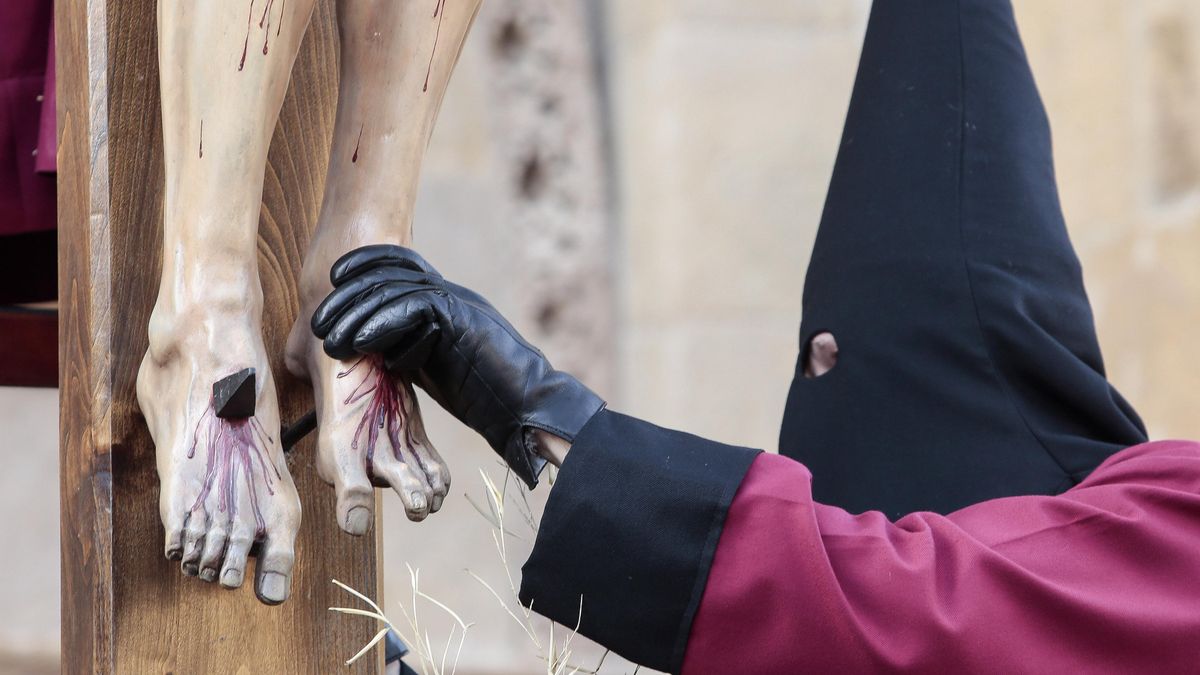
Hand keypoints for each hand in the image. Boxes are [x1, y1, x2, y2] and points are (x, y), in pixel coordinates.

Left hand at [311, 245, 602, 485]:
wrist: (526, 408)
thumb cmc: (484, 398)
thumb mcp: (433, 368)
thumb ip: (405, 351)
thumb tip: (366, 355)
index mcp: (445, 301)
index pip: (400, 266)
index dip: (365, 267)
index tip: (334, 282)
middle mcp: (451, 294)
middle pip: (390, 273)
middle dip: (348, 294)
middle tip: (318, 321)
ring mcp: (458, 303)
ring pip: (397, 289)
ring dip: (356, 313)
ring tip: (330, 338)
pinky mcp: (463, 319)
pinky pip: (416, 308)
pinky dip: (384, 323)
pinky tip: (362, 342)